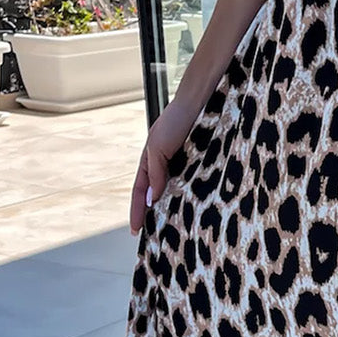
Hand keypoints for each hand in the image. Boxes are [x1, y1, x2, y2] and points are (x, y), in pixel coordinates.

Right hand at [129, 97, 200, 235]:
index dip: (137, 211)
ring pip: (176, 192)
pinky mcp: (202, 163)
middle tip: (155, 236)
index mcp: (151, 161)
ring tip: (175, 229)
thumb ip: (155, 173)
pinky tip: (196, 209)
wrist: (202, 100)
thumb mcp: (159, 147)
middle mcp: (166, 164)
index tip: (135, 231)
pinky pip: (195, 185)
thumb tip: (152, 199)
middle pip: (157, 195)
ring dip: (175, 208)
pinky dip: (193, 198)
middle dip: (154, 214)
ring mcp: (184, 164)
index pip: (140, 191)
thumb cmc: (177, 119)